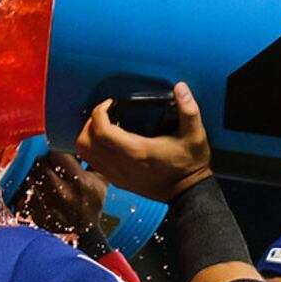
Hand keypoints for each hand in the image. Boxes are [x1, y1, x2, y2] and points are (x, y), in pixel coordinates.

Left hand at [17, 152, 107, 239]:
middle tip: (49, 168)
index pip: (56, 153)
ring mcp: (45, 205)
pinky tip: (36, 195)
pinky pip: (21, 195)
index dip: (55, 153)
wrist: (84, 236)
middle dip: (43, 163)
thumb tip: (86, 143)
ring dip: (34, 177)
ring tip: (43, 182)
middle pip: (39, 163)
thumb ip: (94, 161)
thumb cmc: (91, 207)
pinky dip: (25, 193)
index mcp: (79, 182)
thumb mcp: (101, 183)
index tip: (58, 158)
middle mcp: (61, 193)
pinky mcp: (34, 216)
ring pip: (29, 177)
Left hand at [77, 82, 212, 201]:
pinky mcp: (117, 180)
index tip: (110, 103)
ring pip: (85, 154)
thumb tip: (181, 88)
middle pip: (86, 142)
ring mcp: (117, 175)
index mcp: (137, 150)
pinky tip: (108, 141)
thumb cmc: (189, 165)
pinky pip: (92, 163)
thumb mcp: (195, 135)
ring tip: (103, 126)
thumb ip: (189, 109)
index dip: (99, 112)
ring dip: (89, 136)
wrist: (187, 193)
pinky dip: (93, 149)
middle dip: (90, 123)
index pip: (101, 130)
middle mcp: (121, 164)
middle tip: (104, 113)